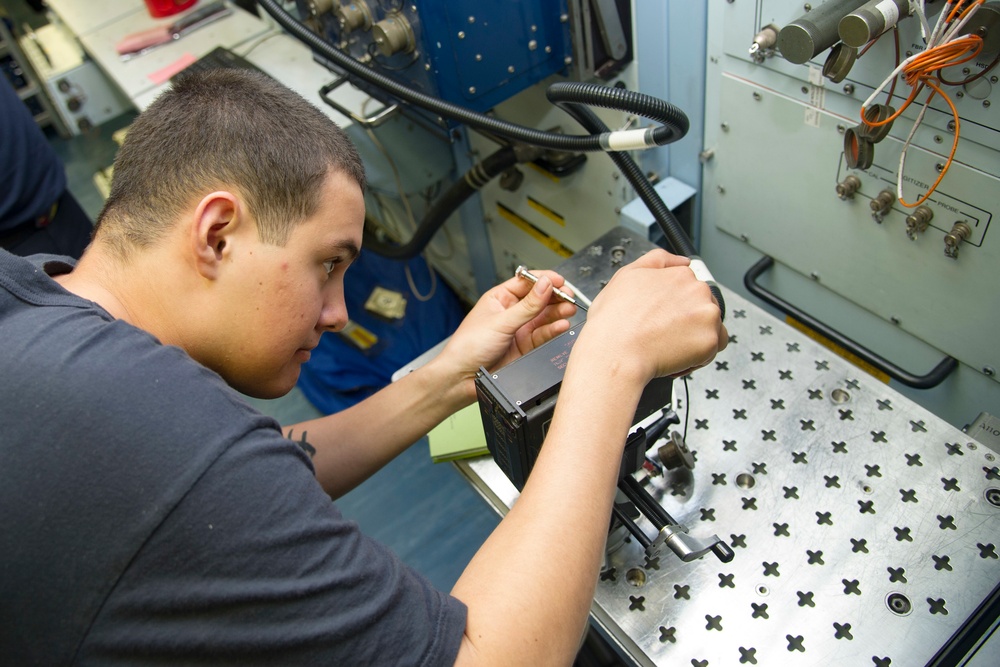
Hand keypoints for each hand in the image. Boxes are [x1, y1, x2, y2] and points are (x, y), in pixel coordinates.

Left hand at [435, 270, 577, 400]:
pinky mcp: (526, 346)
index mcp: (500, 298)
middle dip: (555, 297)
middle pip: (539, 299)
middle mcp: (511, 312)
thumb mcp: (501, 322)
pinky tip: (561, 325)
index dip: (544, 280)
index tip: (559, 280)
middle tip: (568, 296)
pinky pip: (544, 334)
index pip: (526, 283)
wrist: (463, 377)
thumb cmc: (468, 346)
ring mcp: (520, 329)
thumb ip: (527, 306)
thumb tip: (546, 285)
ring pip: (544, 317)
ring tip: (568, 310)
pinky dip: (554, 329)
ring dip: (558, 312)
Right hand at [575, 249, 727, 382]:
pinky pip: (713, 349)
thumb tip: (683, 260)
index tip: (665, 314)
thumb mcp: (628, 274)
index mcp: (681, 275)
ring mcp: (707, 315)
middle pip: (703, 305)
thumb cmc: (615, 319)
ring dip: (695, 336)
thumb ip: (658, 260)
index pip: (691, 287)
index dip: (677, 304)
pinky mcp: (710, 341)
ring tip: (669, 344)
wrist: (615, 352)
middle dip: (689, 318)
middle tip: (664, 331)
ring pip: (711, 326)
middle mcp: (698, 291)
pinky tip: (677, 355)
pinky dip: (700, 355)